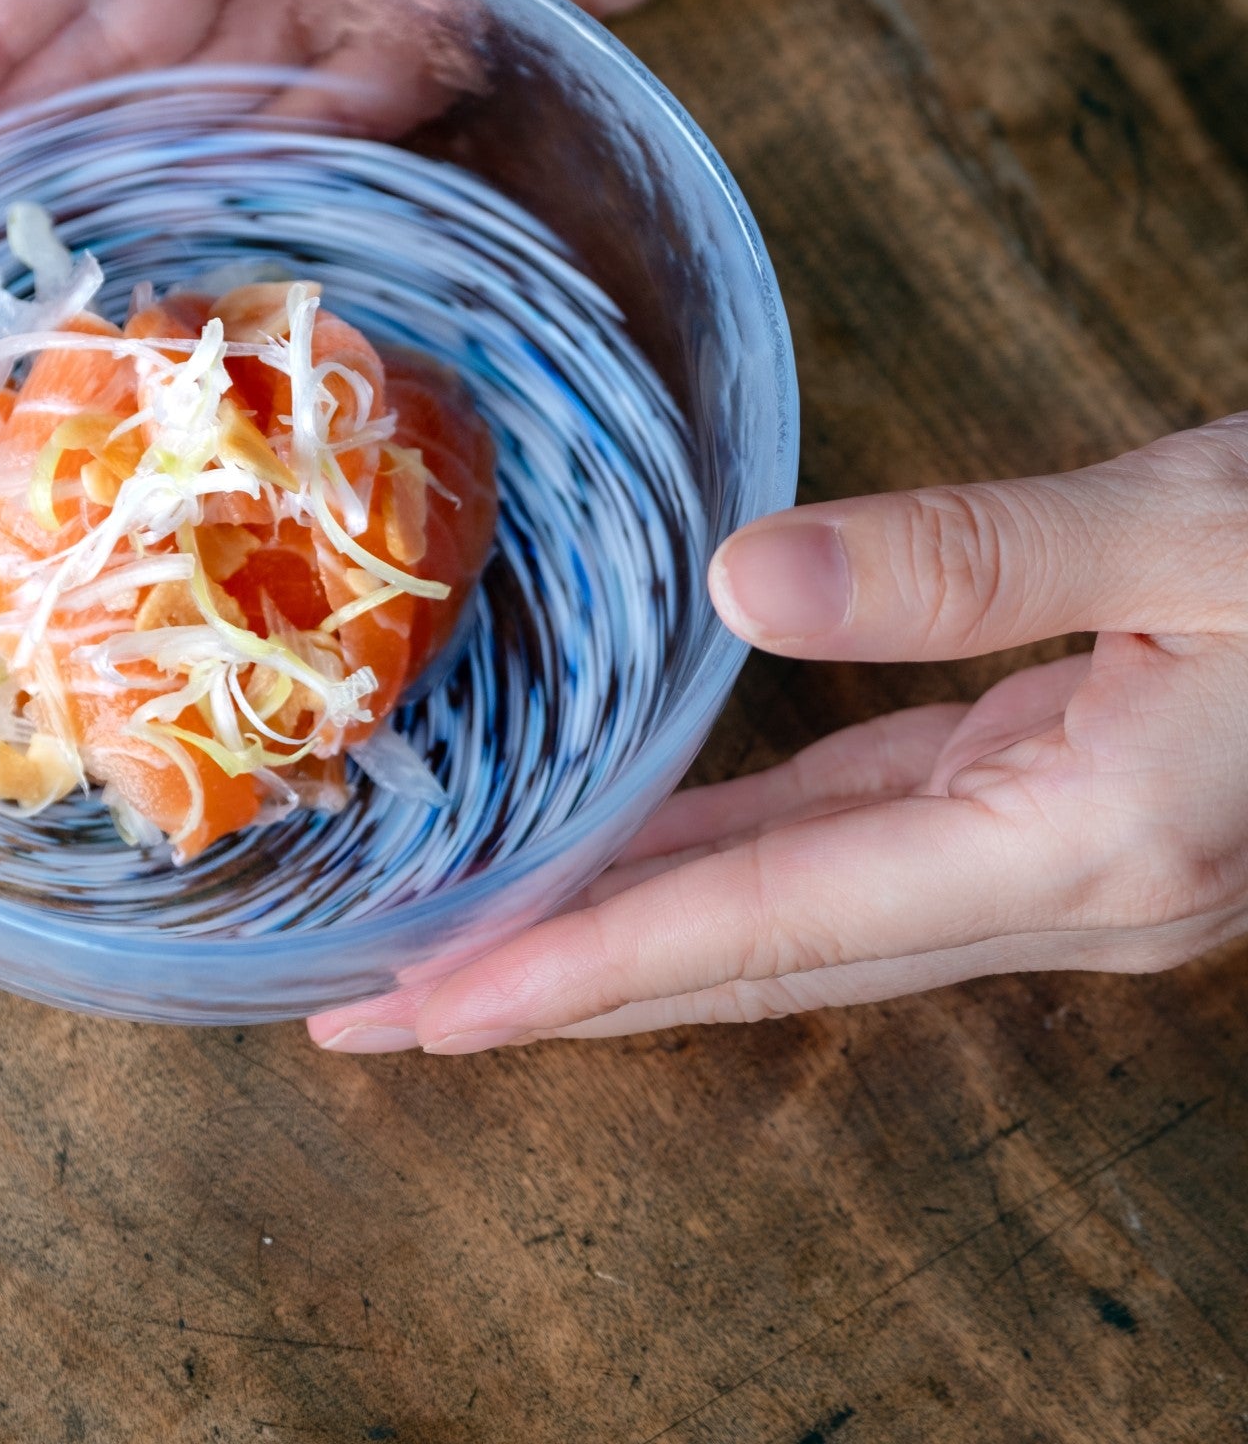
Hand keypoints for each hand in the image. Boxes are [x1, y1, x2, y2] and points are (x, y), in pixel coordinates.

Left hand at [311, 416, 1247, 1052]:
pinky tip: (628, 846)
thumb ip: (973, 558)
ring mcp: (1047, 864)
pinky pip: (841, 851)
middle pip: (746, 959)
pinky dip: (719, 861)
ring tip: (464, 945)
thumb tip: (741, 576)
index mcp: (1074, 843)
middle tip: (376, 1011)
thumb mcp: (1195, 530)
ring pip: (784, 919)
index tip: (429, 1004)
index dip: (582, 967)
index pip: (764, 926)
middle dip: (555, 988)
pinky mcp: (1047, 806)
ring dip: (621, 934)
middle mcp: (1046, 891)